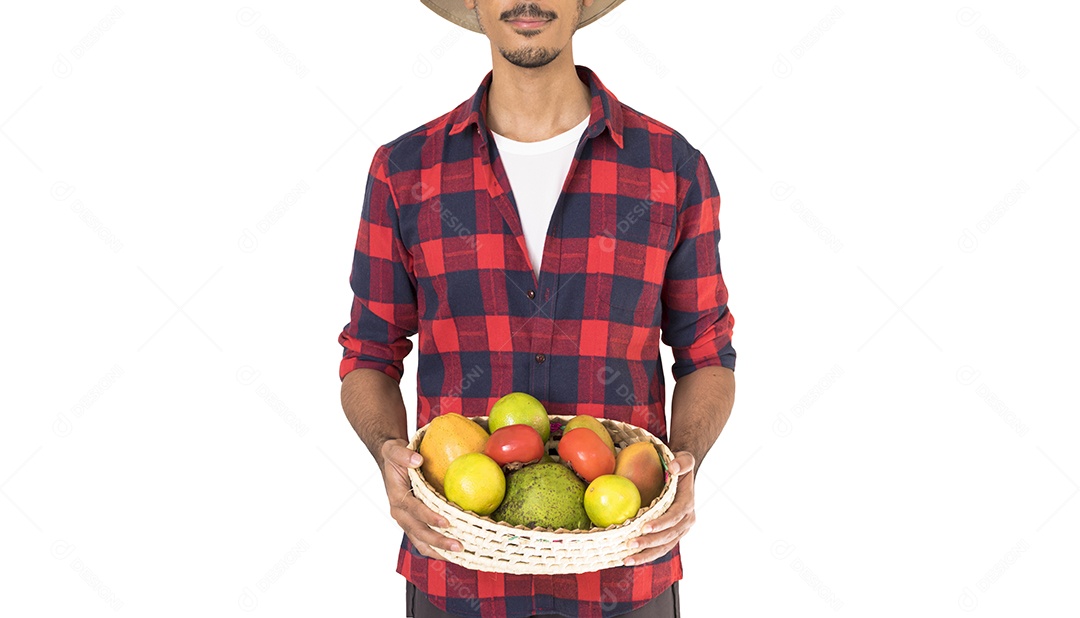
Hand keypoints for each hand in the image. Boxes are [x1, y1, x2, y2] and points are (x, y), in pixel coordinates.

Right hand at [380, 438, 461, 558]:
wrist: (389, 463)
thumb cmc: (394, 457)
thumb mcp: (394, 450)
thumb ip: (403, 455)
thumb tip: (418, 460)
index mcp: (397, 498)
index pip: (414, 510)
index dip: (429, 517)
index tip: (446, 522)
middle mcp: (401, 514)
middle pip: (419, 532)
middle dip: (438, 541)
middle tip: (459, 546)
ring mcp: (407, 521)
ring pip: (422, 541)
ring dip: (440, 550)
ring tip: (460, 555)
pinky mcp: (414, 524)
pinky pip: (424, 541)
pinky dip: (438, 549)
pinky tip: (455, 553)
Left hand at [622, 451, 695, 565]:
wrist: (684, 475)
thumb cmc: (680, 466)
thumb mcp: (684, 459)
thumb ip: (682, 462)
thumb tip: (674, 467)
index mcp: (687, 504)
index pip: (675, 516)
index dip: (661, 523)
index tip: (645, 527)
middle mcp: (686, 520)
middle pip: (668, 536)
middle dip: (650, 542)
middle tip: (630, 544)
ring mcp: (679, 530)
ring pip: (664, 546)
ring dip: (646, 554)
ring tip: (627, 560)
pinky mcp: (671, 535)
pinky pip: (660, 548)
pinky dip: (646, 555)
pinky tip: (630, 560)